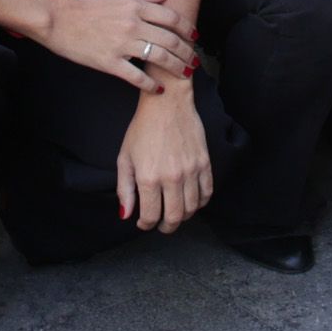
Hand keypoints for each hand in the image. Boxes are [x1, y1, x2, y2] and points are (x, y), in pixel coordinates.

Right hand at [42, 0, 196, 89]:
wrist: (58, 20)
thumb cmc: (85, 4)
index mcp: (135, 6)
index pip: (171, 18)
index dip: (187, 28)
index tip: (195, 36)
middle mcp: (133, 25)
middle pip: (170, 40)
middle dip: (187, 52)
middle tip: (195, 61)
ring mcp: (122, 44)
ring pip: (158, 58)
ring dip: (176, 68)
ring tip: (184, 75)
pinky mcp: (110, 62)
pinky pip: (135, 76)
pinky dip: (149, 84)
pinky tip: (157, 89)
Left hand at [115, 83, 212, 231]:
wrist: (166, 103)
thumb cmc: (142, 129)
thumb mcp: (124, 157)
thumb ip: (124, 189)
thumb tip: (126, 215)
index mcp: (149, 178)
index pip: (150, 216)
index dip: (145, 225)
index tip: (143, 223)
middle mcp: (171, 178)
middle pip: (174, 217)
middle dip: (166, 227)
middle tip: (162, 226)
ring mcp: (190, 170)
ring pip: (192, 208)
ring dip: (183, 216)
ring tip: (175, 214)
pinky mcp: (204, 163)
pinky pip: (207, 193)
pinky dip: (200, 203)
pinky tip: (192, 202)